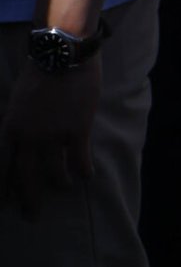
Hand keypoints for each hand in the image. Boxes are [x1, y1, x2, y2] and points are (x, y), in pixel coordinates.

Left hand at [0, 58, 100, 215]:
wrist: (64, 51)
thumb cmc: (41, 69)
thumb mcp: (19, 98)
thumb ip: (18, 121)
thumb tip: (21, 141)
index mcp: (11, 127)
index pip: (2, 166)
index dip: (3, 187)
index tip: (4, 202)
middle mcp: (29, 136)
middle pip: (25, 177)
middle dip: (28, 200)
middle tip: (32, 216)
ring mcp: (53, 135)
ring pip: (54, 173)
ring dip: (60, 184)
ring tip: (65, 187)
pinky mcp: (76, 130)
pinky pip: (79, 161)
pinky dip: (83, 172)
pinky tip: (87, 176)